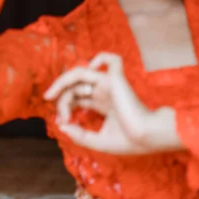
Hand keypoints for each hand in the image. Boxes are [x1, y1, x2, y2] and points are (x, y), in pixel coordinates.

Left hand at [44, 52, 164, 154]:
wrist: (148, 138)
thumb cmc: (129, 141)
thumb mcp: (98, 141)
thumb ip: (79, 135)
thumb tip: (61, 125)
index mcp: (102, 103)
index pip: (76, 97)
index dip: (64, 107)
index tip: (62, 122)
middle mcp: (104, 91)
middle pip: (74, 87)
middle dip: (61, 100)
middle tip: (61, 116)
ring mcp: (109, 83)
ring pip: (79, 73)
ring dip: (62, 83)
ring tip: (51, 95)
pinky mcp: (116, 79)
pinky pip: (112, 59)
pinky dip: (100, 58)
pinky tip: (89, 69)